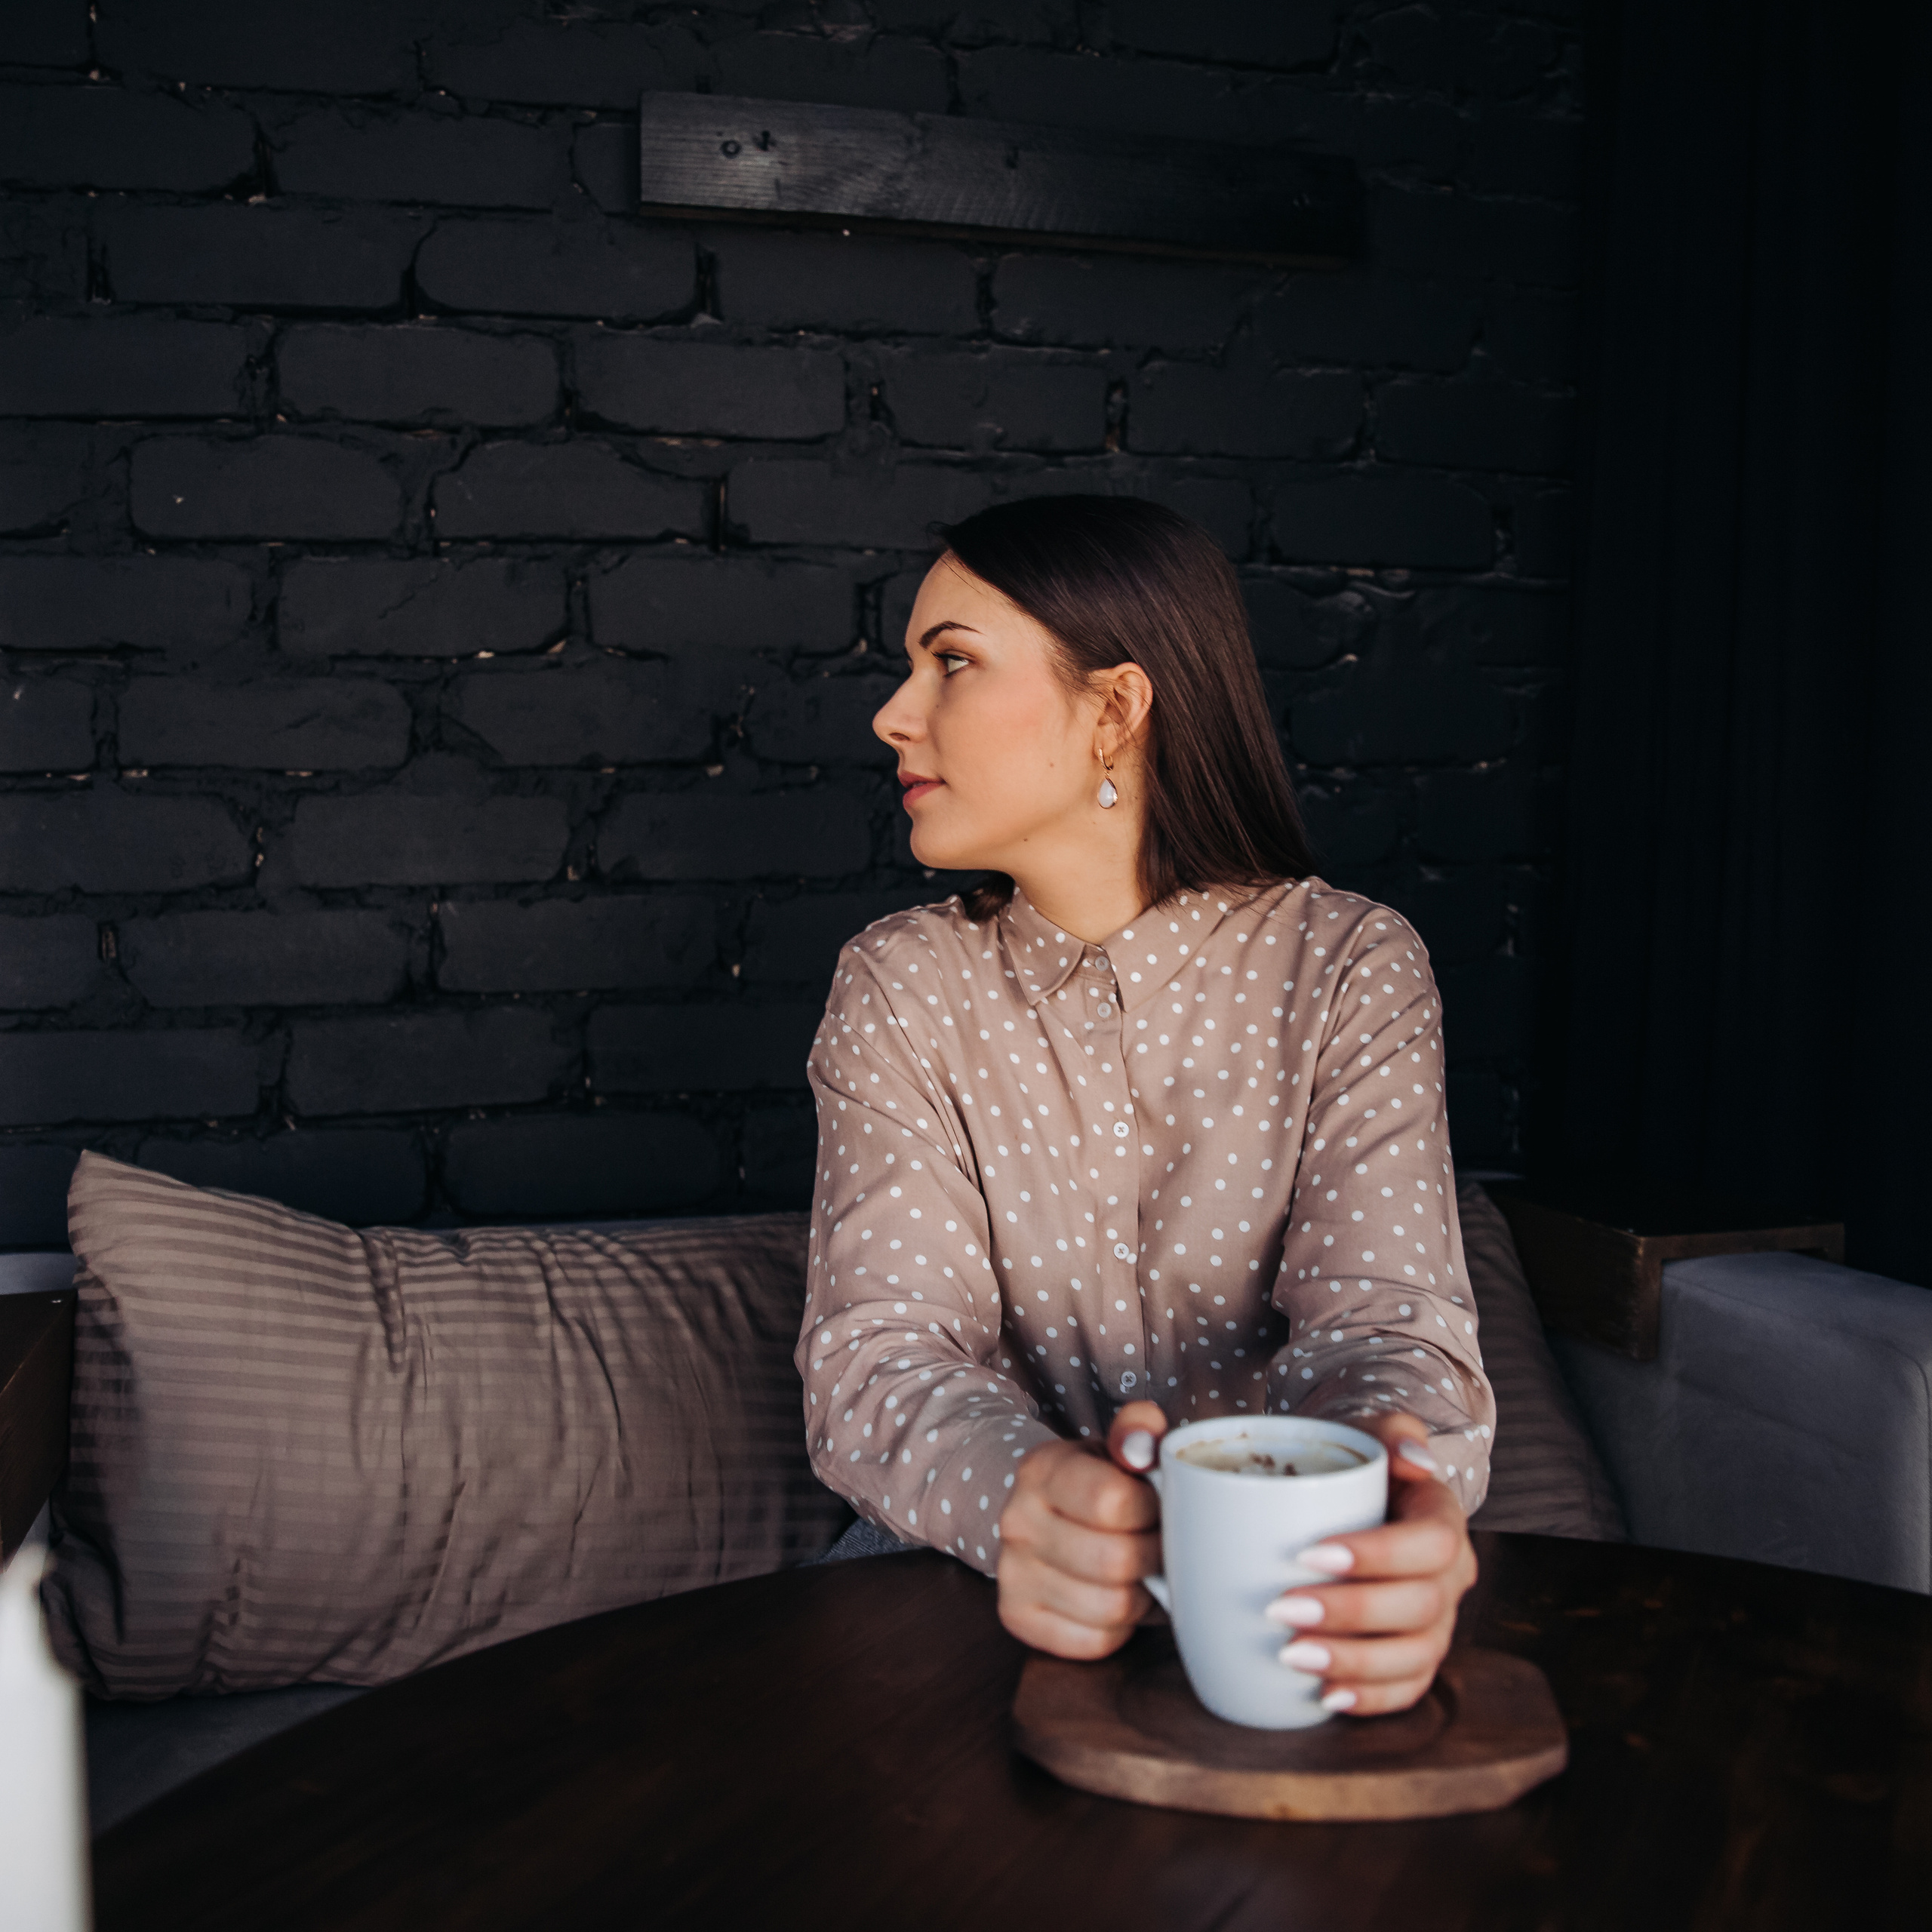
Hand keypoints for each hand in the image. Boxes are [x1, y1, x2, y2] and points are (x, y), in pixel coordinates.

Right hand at [995, 1401, 1169, 1659]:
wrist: (1049, 1514)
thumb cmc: (1100, 1482)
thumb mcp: (1119, 1447)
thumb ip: (1139, 1430)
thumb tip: (1145, 1430)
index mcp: (1042, 1468)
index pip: (1113, 1502)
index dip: (1153, 1510)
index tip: (1158, 1507)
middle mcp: (1016, 1519)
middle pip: (1115, 1560)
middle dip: (1154, 1557)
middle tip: (1159, 1546)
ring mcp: (1010, 1572)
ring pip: (1110, 1607)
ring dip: (1140, 1596)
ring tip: (1139, 1573)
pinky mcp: (1016, 1617)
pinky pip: (1092, 1642)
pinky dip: (1117, 1628)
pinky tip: (1114, 1598)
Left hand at [1264, 1412, 1477, 1715]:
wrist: (1344, 1495)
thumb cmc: (1351, 1464)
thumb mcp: (1365, 1432)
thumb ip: (1390, 1431)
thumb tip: (1412, 1458)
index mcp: (1442, 1519)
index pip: (1430, 1543)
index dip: (1377, 1555)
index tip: (1308, 1553)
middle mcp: (1451, 1578)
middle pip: (1420, 1608)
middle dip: (1350, 1614)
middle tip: (1281, 1610)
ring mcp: (1438, 1623)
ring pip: (1415, 1657)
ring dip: (1354, 1663)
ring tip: (1291, 1657)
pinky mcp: (1415, 1657)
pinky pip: (1407, 1690)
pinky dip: (1369, 1699)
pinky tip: (1325, 1698)